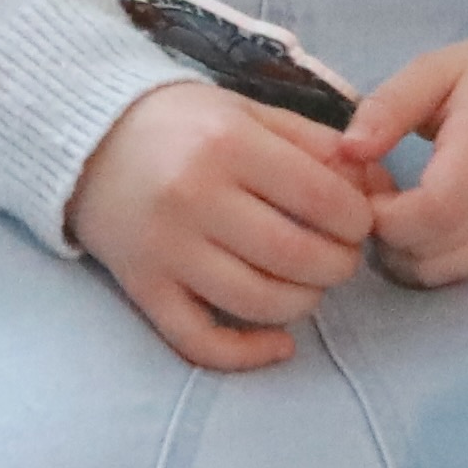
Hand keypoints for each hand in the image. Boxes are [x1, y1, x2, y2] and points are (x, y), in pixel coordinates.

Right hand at [67, 82, 374, 371]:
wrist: (87, 141)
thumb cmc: (183, 124)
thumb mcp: (249, 114)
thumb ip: (316, 146)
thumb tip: (380, 185)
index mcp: (228, 144)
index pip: (321, 198)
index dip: (357, 219)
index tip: (358, 221)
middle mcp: (195, 198)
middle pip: (296, 256)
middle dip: (339, 264)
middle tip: (340, 255)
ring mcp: (166, 250)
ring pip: (258, 302)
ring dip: (304, 303)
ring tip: (309, 284)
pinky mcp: (144, 289)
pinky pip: (201, 341)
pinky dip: (248, 352)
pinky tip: (279, 343)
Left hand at [339, 13, 467, 290]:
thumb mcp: (442, 67)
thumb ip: (390, 106)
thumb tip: (345, 151)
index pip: (426, 213)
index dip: (378, 213)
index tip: (363, 183)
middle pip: (427, 252)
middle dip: (383, 234)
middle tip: (374, 193)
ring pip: (442, 273)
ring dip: (405, 252)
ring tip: (398, 208)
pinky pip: (465, 272)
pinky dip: (433, 258)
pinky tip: (426, 221)